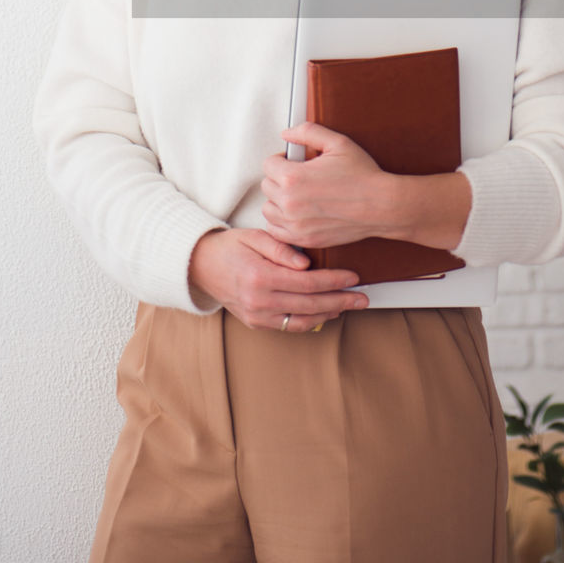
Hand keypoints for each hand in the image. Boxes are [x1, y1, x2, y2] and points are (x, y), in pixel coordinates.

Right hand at [188, 227, 368, 332]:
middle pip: (310, 305)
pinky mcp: (256, 323)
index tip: (353, 277)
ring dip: (330, 314)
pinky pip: (289, 326)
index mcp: (260, 276)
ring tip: (349, 306)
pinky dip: (311, 322)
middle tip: (362, 297)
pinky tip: (325, 313)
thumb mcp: (253, 236)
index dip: (334, 281)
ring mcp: (257, 316)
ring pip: (303, 321)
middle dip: (340, 301)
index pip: (307, 283)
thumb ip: (280, 247)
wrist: (200, 267)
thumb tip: (306, 262)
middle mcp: (259, 301)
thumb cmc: (229, 246)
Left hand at [261, 122, 393, 247]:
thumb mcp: (337, 143)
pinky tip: (297, 213)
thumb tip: (286, 133)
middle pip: (267, 186)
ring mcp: (296, 224)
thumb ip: (307, 132)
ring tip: (298, 195)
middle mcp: (290, 202)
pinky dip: (282, 222)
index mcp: (293, 177)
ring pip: (269, 209)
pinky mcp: (304, 239)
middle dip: (280, 178)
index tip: (294, 162)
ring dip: (278, 201)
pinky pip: (277, 230)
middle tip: (300, 177)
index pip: (268, 164)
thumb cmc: (363, 176)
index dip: (282, 160)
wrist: (382, 206)